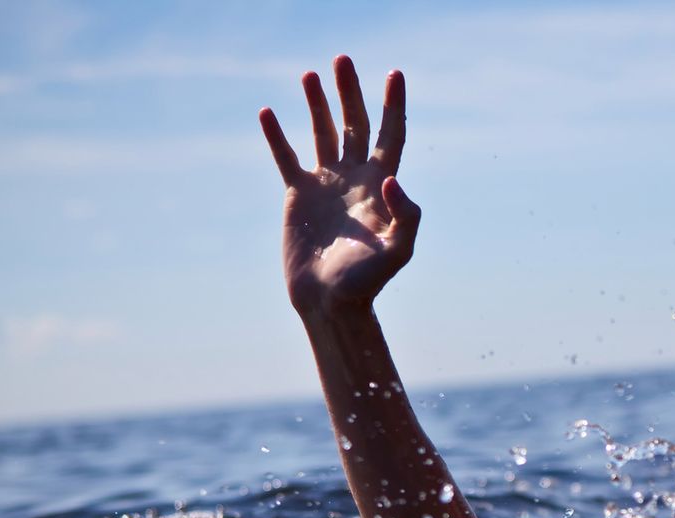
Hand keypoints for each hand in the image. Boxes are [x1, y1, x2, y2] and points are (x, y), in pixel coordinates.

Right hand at [259, 56, 418, 311]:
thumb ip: (405, 216)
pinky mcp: (298, 195)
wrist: (330, 301)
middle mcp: (355, 179)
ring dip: (317, 104)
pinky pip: (286, 157)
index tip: (395, 74)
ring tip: (311, 74)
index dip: (393, 105)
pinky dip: (277, 136)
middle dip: (349, 92)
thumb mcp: (398, 252)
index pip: (390, 135)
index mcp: (381, 187)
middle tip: (342, 59)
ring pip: (322, 133)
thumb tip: (393, 179)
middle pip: (354, 124)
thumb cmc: (367, 282)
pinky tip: (268, 112)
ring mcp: (326, 185)